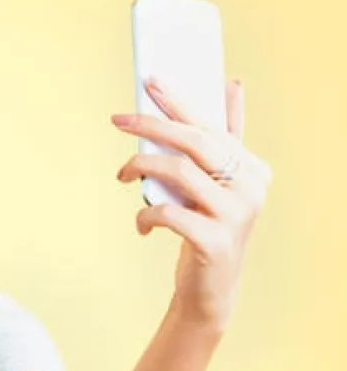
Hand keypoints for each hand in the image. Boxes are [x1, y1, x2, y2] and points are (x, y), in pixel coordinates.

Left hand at [112, 78, 273, 329]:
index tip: (150, 80)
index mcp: (253, 169)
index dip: (179, 102)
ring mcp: (236, 215)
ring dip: (142, 168)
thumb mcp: (218, 184)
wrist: (210, 290)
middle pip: (195, 143)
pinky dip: (146, 214)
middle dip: (152, 126)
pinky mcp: (215, 242)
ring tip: (122, 174)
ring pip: (180, 172)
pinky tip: (142, 225)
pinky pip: (169, 213)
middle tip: (118, 119)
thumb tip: (232, 85)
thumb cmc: (208, 229)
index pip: (211, 126)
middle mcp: (251, 188)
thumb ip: (225, 139)